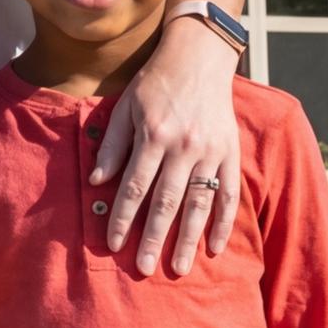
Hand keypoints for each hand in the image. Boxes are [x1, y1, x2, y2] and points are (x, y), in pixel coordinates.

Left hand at [94, 14, 244, 273]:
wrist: (199, 58)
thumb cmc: (154, 83)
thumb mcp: (125, 106)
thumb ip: (112, 144)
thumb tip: (96, 180)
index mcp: (154, 135)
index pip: (134, 186)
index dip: (123, 217)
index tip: (114, 244)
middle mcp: (184, 147)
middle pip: (166, 202)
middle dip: (153, 238)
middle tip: (144, 269)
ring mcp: (211, 152)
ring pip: (199, 204)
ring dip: (188, 239)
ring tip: (179, 268)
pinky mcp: (231, 153)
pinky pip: (229, 194)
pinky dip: (223, 222)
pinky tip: (215, 247)